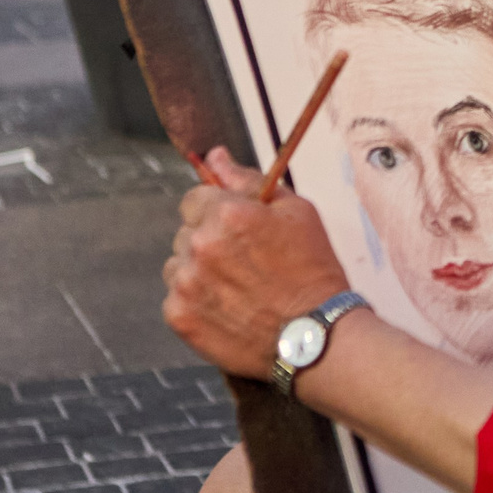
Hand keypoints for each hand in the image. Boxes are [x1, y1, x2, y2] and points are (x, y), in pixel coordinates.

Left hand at [162, 147, 353, 378]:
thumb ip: (248, 180)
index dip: (218, 212)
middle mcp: (200, 245)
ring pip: (178, 264)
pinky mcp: (180, 317)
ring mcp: (186, 283)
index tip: (238, 231)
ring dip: (199, 271)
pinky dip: (197, 302)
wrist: (316, 336)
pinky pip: (176, 298)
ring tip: (238, 289)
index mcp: (227, 214)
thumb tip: (215, 156)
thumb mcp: (296, 212)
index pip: (195, 199)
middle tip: (245, 264)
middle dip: (209, 242)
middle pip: (186, 232)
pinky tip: (229, 309)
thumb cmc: (313, 271)